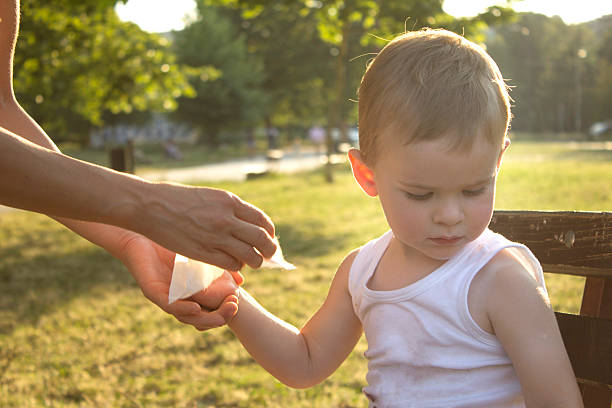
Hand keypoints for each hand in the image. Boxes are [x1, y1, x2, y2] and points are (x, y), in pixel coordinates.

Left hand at [118, 231, 242, 329]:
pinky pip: (169, 305)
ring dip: (207, 317)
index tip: (238, 301)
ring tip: (223, 311)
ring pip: (186, 316)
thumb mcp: (200, 256)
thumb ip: (218, 266)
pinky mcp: (151, 291)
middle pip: (201, 319)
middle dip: (220, 317)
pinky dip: (184, 308)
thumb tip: (241, 279)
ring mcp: (164, 296)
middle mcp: (177, 298)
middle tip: (235, 307)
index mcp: (189, 293)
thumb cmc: (168, 244)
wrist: (138, 234)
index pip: (209, 310)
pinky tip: (196, 307)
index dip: (224, 311)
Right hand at [134, 184, 276, 270]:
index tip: (269, 238)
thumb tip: (247, 222)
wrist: (150, 206)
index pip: (263, 221)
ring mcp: (217, 237)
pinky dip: (236, 266)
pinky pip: (232, 265)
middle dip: (269, 250)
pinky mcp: (204, 253)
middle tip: (267, 255)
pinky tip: (232, 263)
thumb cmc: (178, 199)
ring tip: (251, 262)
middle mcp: (227, 219)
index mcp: (230, 202)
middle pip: (263, 240)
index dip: (270, 233)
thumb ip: (229, 209)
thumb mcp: (210, 196)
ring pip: (251, 256)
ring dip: (255, 261)